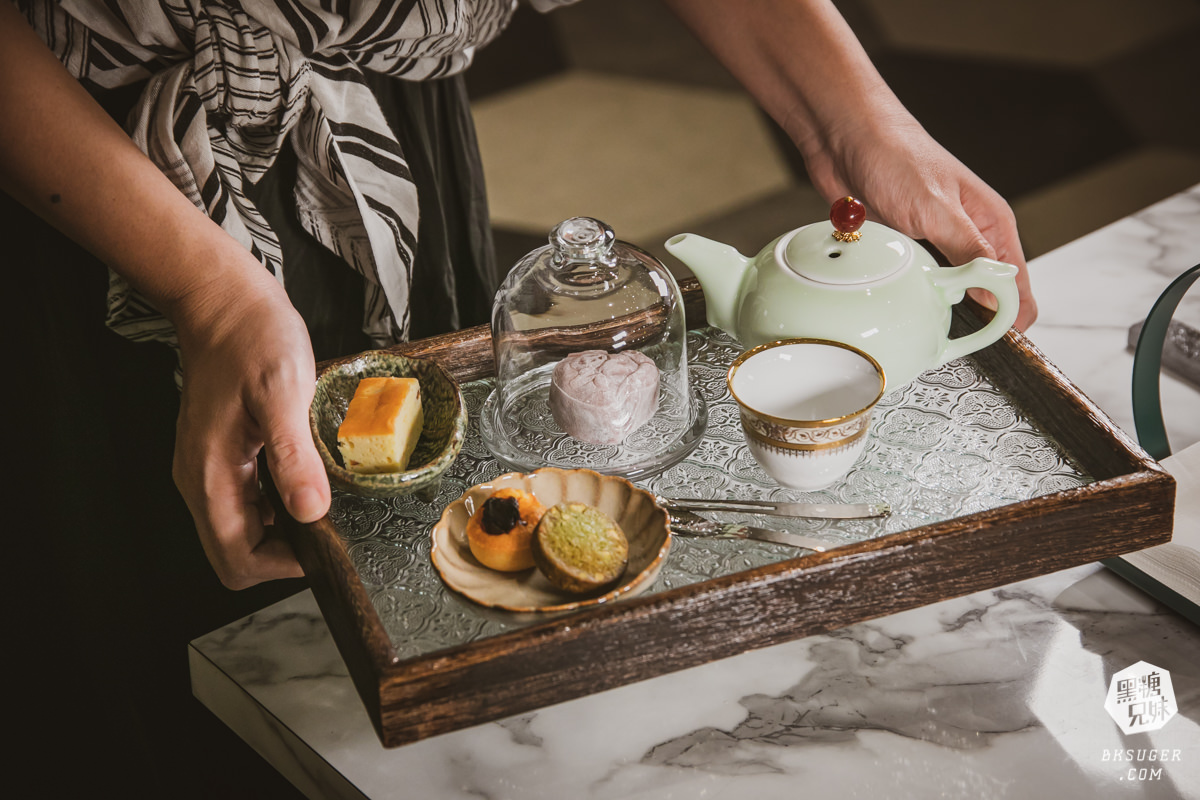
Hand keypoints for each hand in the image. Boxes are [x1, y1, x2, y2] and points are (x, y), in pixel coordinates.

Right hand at [0, 2, 328, 586]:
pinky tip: (307, 470)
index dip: (284, 565)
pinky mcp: (224, 454)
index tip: (326, 543)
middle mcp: (203, 481)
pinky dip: (281, 500)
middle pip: (240, 552)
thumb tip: (312, 512)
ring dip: (287, 524)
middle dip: (287, 550)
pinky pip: (251, 499)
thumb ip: (294, 455)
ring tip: (324, 490)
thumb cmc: (251, 337)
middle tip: (331, 519)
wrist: (224, 299)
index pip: (238, 559)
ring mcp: (211, 468)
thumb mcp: (283, 393)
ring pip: (247, 528)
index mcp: (210, 475)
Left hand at [661, 0, 1037, 331]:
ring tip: (923, 332)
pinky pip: (907, 281)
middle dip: (969, 322)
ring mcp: (931, 242)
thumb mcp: (937, 208)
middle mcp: (966, 234)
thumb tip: (999, 295)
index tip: (998, 349)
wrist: (844, 135)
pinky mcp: (899, 246)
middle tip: (952, 348)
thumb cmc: (895, 154)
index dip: (1013, 318)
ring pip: (942, 291)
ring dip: (933, 309)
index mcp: (991, 223)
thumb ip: (969, 252)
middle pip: (981, 293)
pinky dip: (902, 293)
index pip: (1019, 284)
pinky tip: (893, 304)